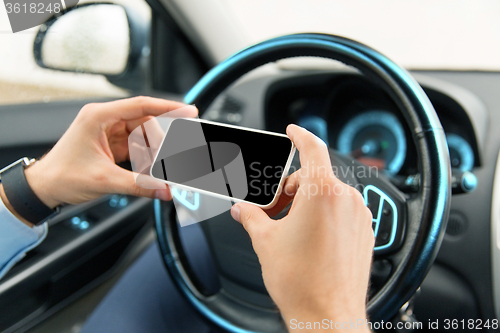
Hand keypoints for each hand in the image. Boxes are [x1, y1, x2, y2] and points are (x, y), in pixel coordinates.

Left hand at [23, 97, 196, 208]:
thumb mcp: (104, 180)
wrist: (43, 188)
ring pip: (142, 136)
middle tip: (174, 155)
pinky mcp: (111, 145)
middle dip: (160, 141)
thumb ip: (139, 185)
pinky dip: (145, 158)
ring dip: (153, 152)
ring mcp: (108, 132)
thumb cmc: (62, 176)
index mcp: (99, 117)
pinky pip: (136, 147)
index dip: (168, 107)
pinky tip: (150, 170)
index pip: (141, 105)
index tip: (189, 111)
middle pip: (145, 123)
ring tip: (160, 168)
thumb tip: (164, 189)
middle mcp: (104, 120)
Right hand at [230, 124, 373, 330]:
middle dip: (290, 189)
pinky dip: (324, 215)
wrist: (327, 316)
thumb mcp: (266, 241)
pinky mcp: (365, 232)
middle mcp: (346, 200)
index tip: (294, 131)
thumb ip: (252, 217)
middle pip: (314, 177)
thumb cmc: (302, 282)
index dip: (300, 136)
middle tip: (273, 210)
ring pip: (328, 195)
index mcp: (322, 193)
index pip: (312, 149)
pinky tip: (309, 237)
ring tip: (289, 229)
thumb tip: (243, 209)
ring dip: (307, 203)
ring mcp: (359, 216)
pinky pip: (341, 211)